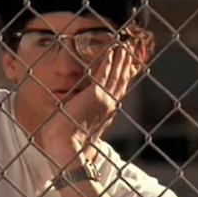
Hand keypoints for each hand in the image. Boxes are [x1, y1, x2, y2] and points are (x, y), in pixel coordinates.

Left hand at [38, 45, 143, 167]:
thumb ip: (81, 119)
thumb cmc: (68, 145)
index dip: (123, 77)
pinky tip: (111, 50)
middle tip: (130, 49)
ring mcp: (104, 100)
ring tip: (123, 45)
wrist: (67, 151)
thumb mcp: (79, 128)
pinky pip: (104, 73)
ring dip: (120, 58)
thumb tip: (74, 115)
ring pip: (116, 74)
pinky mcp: (94, 95)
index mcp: (106, 113)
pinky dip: (108, 61)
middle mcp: (109, 106)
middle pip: (121, 80)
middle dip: (126, 63)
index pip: (118, 91)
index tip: (127, 66)